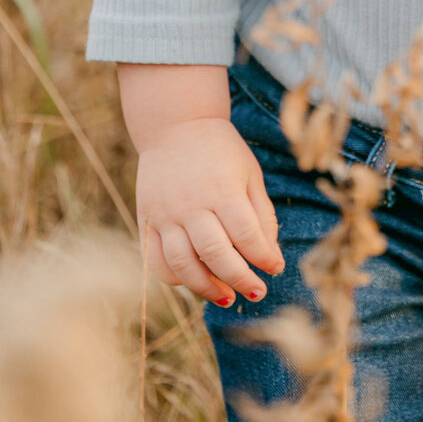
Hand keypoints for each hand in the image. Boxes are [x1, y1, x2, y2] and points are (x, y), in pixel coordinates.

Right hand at [135, 115, 284, 307]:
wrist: (176, 124)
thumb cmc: (221, 150)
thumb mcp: (249, 173)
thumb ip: (261, 214)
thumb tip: (271, 256)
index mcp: (223, 190)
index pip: (247, 236)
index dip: (264, 259)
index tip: (275, 269)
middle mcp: (192, 205)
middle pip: (216, 255)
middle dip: (240, 280)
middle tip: (256, 293)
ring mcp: (165, 214)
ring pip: (183, 265)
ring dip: (206, 289)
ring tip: (226, 297)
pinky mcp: (147, 220)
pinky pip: (156, 261)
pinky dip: (174, 278)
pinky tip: (194, 281)